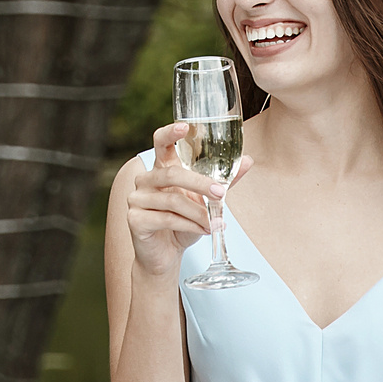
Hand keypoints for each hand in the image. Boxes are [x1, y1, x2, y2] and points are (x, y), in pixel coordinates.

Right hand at [126, 124, 251, 277]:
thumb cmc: (184, 223)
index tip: (185, 126)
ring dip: (199, 213)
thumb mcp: (206, 201)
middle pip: (172, 173)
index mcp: (161, 168)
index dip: (170, 132)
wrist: (166, 255)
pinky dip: (190, 225)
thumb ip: (223, 181)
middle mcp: (146, 180)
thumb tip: (248, 161)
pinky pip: (166, 218)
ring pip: (173, 200)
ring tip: (216, 222)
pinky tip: (204, 230)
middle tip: (221, 193)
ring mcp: (137, 199)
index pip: (160, 142)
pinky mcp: (134, 219)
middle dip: (200, 183)